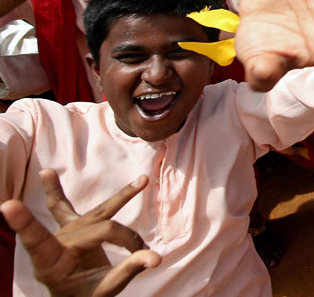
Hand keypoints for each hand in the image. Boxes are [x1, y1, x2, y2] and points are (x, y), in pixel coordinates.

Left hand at [0, 170, 159, 296]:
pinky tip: (46, 172)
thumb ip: (128, 270)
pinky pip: (61, 206)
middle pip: (98, 228)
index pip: (49, 240)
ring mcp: (63, 233)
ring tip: (142, 181)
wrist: (76, 296)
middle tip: (141, 251)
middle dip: (124, 238)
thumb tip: (156, 258)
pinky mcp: (70, 227)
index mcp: (53, 264)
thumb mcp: (106, 288)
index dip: (26, 222)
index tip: (7, 205)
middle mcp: (56, 244)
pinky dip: (55, 190)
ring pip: (95, 213)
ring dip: (122, 197)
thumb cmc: (88, 295)